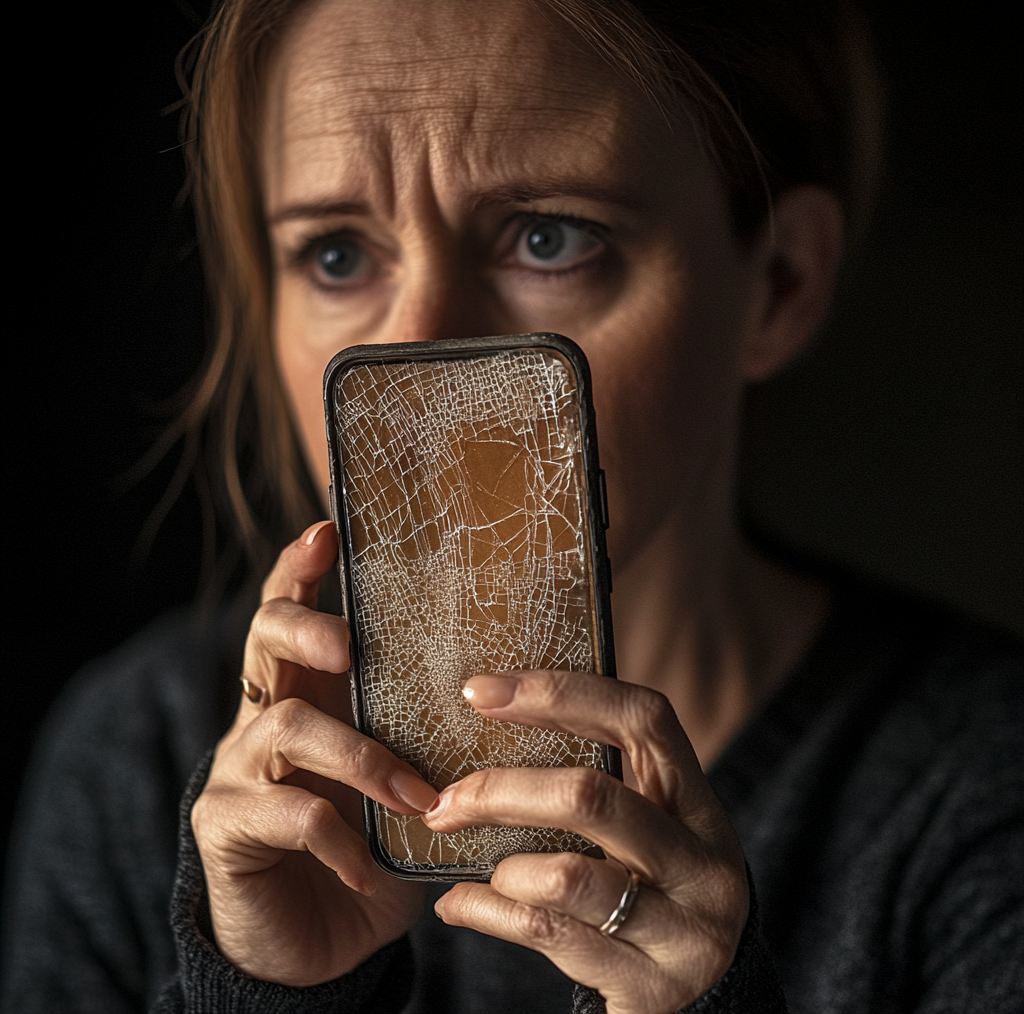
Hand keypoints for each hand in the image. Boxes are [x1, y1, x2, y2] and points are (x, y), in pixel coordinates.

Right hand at [191, 521, 437, 985]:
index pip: (295, 609)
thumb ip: (433, 733)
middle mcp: (264, 716)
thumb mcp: (409, 777)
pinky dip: (340, 836)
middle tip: (349, 648)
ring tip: (413, 795)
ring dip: (359, 756)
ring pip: (285, 724)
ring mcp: (239, 770)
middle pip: (265, 637)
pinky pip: (288, 814)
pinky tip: (368, 867)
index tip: (327, 530)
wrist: (321, 941)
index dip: (303, 567)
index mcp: (312, 691)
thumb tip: (521, 691)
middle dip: (307, 627)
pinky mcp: (228, 828)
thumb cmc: (376, 845)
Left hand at [423, 670, 747, 1013]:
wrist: (703, 1005)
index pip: (641, 720)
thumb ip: (599, 784)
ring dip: (502, 869)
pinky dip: (486, 911)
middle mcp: (701, 859)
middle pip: (591, 796)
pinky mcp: (650, 986)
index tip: (482, 690)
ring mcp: (684, 928)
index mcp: (696, 801)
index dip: (561, 693)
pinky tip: (458, 904)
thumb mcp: (646, 831)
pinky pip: (545, 934)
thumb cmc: (649, 893)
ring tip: (477, 870)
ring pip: (565, 876)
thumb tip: (493, 714)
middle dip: (501, 792)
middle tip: (444, 800)